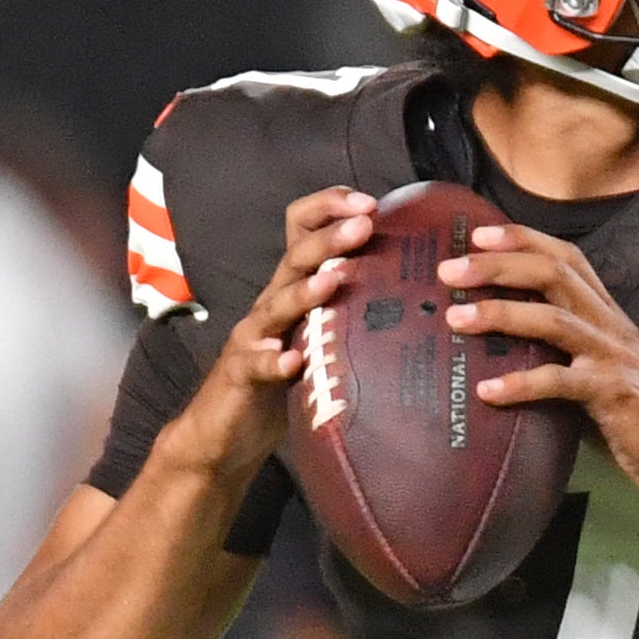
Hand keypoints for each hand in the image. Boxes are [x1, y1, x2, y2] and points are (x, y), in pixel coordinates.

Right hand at [161, 187, 374, 484]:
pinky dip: (273, 361)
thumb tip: (413, 291)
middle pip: (295, 258)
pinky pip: (256, 365)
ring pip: (276, 305)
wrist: (224, 435)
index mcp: (291, 289)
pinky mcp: (242, 377)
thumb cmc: (282, 383)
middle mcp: (271, 305)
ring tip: (335, 280)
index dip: (330, 208)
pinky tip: (291, 361)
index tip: (371, 203)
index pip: (301, 231)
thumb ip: (349, 310)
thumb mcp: (319, 336)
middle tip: (366, 224)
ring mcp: (253, 339)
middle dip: (330, 237)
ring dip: (306, 291)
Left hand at [440, 224, 638, 513]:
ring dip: (501, 313)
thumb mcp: (598, 374)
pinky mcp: (615, 394)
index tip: (477, 233)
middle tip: (449, 270)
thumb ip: (560, 357)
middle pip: (553, 275)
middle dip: (498, 266)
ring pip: (554, 319)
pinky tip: (487, 390)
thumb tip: (498, 357)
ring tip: (455, 319)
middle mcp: (611, 325)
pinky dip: (521, 384)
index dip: (523, 240)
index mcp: (607, 315)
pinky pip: (561, 383)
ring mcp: (614, 358)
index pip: (566, 259)